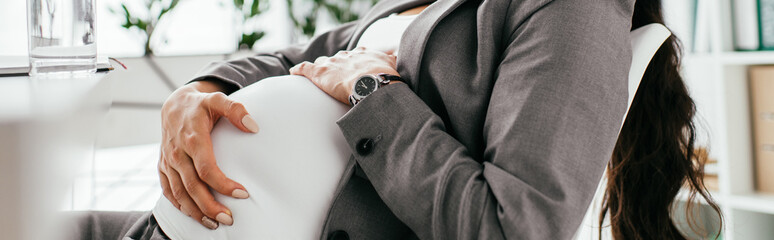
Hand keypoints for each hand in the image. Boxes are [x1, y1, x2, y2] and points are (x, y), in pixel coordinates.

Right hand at [159, 80, 257, 228]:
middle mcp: (177, 153)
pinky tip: (195, 215)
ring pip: (179, 193)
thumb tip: (253, 126)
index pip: (206, 168)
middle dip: (210, 206)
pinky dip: (180, 206)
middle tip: (229, 219)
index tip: (242, 194)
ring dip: (196, 211)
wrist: (174, 104)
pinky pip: (168, 191)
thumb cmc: (200, 105)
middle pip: (193, 187)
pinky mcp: (163, 167)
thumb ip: (236, 110)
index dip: (223, 184)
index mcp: (192, 139)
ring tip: (215, 223)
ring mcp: (168, 161)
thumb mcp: (218, 100)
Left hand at [289, 47, 398, 103]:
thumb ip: (393, 58)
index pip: (354, 55)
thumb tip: (398, 53)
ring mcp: (331, 63)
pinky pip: (304, 68)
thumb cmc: (384, 77)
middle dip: (337, 66)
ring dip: (320, 68)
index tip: (354, 68)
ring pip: (322, 63)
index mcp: (361, 54)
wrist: (373, 85)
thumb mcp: (393, 64)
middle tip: (338, 76)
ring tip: (319, 76)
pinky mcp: (319, 73)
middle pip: (337, 59)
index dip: (353, 62)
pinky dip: (298, 70)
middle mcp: (345, 56)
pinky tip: (294, 72)